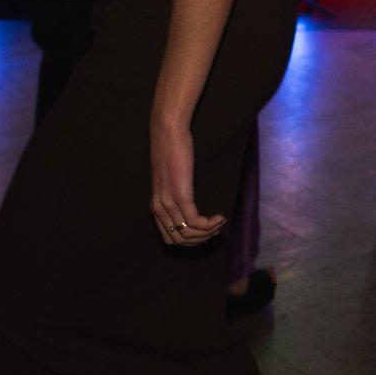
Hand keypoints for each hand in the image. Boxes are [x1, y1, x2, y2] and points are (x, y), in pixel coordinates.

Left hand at [150, 118, 225, 245]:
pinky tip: (220, 217)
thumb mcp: (170, 178)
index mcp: (155, 206)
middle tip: (216, 229)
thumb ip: (175, 192)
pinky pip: (196, 222)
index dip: (190, 241)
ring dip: (208, 233)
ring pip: (189, 234)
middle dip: (201, 239)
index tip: (206, 232)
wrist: (168, 133)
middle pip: (180, 240)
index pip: (169, 239)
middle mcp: (159, 209)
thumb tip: (189, 202)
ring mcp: (169, 204)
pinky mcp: (181, 197)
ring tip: (220, 222)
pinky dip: (210, 224)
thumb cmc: (172, 151)